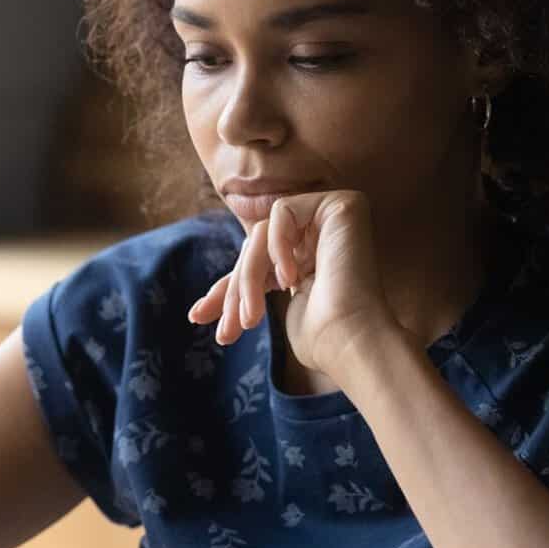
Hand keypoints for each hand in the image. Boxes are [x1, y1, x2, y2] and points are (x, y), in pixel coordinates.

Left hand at [186, 190, 401, 377]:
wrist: (350, 342)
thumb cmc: (320, 339)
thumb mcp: (268, 310)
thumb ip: (247, 289)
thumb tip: (200, 306)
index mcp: (312, 259)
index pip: (257, 262)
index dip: (227, 288)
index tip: (197, 316)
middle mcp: (324, 234)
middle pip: (256, 246)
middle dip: (236, 287)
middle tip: (228, 330)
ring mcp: (334, 217)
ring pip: (263, 232)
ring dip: (249, 276)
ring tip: (251, 317)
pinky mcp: (341, 204)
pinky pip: (283, 211)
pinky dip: (278, 244)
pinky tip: (291, 278)